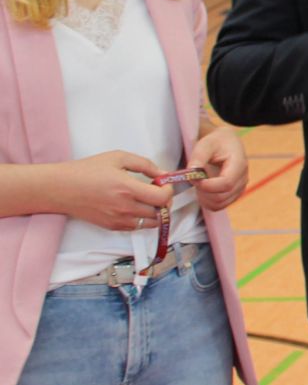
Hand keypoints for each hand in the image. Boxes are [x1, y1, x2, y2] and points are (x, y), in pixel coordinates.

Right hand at [57, 150, 171, 230]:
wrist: (60, 188)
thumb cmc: (87, 170)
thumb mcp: (118, 158)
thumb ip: (145, 164)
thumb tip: (163, 174)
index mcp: (128, 189)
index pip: (163, 198)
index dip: (169, 190)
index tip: (163, 183)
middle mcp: (125, 208)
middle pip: (160, 211)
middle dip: (165, 200)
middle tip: (158, 190)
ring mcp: (119, 220)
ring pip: (151, 222)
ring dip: (156, 211)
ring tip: (148, 199)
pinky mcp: (112, 227)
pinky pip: (137, 227)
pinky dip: (143, 219)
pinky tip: (136, 206)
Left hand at [188, 127, 247, 210]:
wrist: (227, 144)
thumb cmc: (216, 142)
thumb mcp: (205, 144)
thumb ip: (198, 158)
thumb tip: (191, 174)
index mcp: (239, 164)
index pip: (226, 184)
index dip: (208, 186)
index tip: (194, 179)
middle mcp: (243, 179)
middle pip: (222, 196)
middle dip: (204, 192)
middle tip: (194, 180)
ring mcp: (240, 188)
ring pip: (220, 203)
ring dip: (205, 198)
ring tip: (198, 184)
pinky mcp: (234, 194)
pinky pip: (220, 205)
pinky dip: (208, 201)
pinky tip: (203, 190)